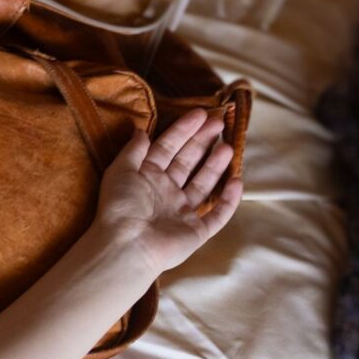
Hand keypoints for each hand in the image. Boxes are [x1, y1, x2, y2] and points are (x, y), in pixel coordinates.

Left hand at [96, 109, 242, 274]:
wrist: (127, 245)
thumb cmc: (121, 206)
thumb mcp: (121, 170)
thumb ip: (134, 150)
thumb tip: (140, 129)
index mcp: (147, 177)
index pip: (168, 147)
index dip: (184, 130)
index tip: (200, 113)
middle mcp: (165, 193)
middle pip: (188, 162)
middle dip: (203, 142)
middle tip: (219, 123)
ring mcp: (182, 212)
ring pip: (203, 184)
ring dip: (216, 166)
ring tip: (229, 147)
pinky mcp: (196, 231)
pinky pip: (217, 215)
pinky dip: (228, 200)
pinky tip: (237, 182)